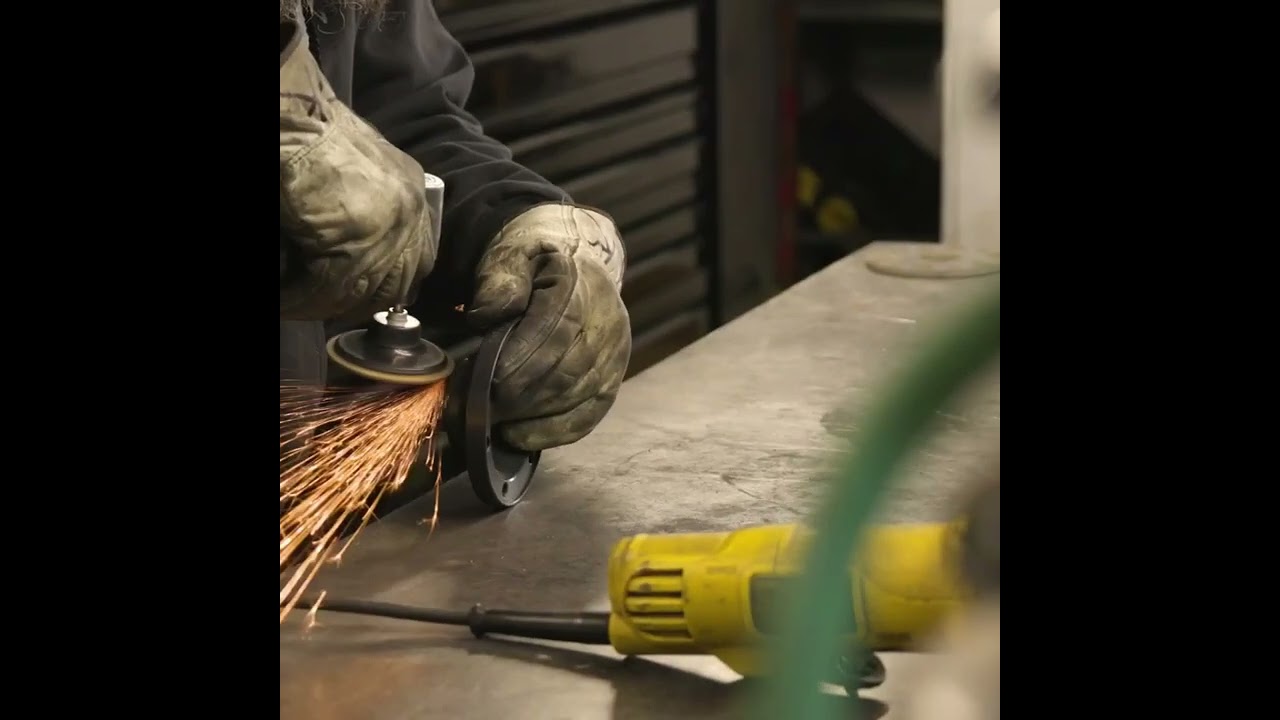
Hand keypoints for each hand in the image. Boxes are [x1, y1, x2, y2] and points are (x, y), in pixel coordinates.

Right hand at [279, 20, 436, 320]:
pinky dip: (300, 298)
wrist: (291, 114)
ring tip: (294, 303)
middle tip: (321, 307)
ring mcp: (389, 227)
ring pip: (359, 292)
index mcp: (411, 191)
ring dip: (323, 304)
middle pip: (397, 284)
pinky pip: (327, 288)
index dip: (386, 284)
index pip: (416, 259)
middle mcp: (410, 209)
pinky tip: (286, 299)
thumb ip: (362, 205)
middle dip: (357, 302)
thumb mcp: (352, 167)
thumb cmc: (310, 132)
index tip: (355, 296)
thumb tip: (344, 250)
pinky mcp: (358, 241)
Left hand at [468, 204, 630, 451]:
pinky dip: (552, 432)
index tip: (486, 382)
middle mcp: (607, 321)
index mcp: (581, 283)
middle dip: (519, 396)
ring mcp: (615, 354)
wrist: (573, 263)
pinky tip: (518, 435)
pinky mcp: (613, 380)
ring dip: (530, 415)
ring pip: (576, 396)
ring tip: (489, 420)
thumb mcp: (510, 254)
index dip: (522, 361)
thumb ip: (499, 279)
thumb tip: (488, 315)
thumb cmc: (532, 263)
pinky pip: (587, 416)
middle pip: (567, 370)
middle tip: (475, 409)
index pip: (557, 329)